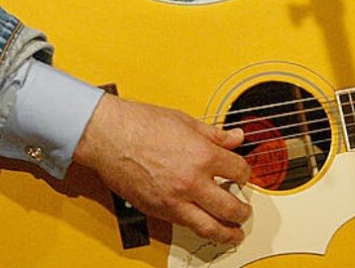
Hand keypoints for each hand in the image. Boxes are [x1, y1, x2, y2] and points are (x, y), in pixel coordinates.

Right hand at [72, 95, 251, 244]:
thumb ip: (215, 134)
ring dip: (227, 233)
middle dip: (242, 211)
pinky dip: (199, 228)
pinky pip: (185, 226)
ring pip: (209, 227)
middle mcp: (191, 182)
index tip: (242, 174)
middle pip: (231, 207)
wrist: (108, 135)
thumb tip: (235, 137)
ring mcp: (173, 200)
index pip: (240, 172)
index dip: (245, 173)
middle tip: (245, 211)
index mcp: (203, 156)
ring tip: (234, 233)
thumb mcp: (186, 121)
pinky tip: (204, 225)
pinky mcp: (157, 211)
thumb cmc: (141, 124)